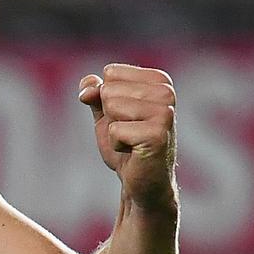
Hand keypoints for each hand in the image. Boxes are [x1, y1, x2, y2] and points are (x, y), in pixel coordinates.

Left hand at [78, 64, 176, 211]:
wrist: (141, 180)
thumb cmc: (126, 144)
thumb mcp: (105, 113)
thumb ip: (94, 93)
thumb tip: (87, 86)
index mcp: (158, 80)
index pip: (110, 73)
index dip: (106, 98)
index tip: (124, 116)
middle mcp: (166, 92)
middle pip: (109, 90)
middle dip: (109, 115)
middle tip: (128, 132)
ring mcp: (165, 113)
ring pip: (112, 106)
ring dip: (113, 130)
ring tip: (131, 141)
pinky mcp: (157, 134)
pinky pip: (115, 130)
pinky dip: (116, 144)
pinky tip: (133, 151)